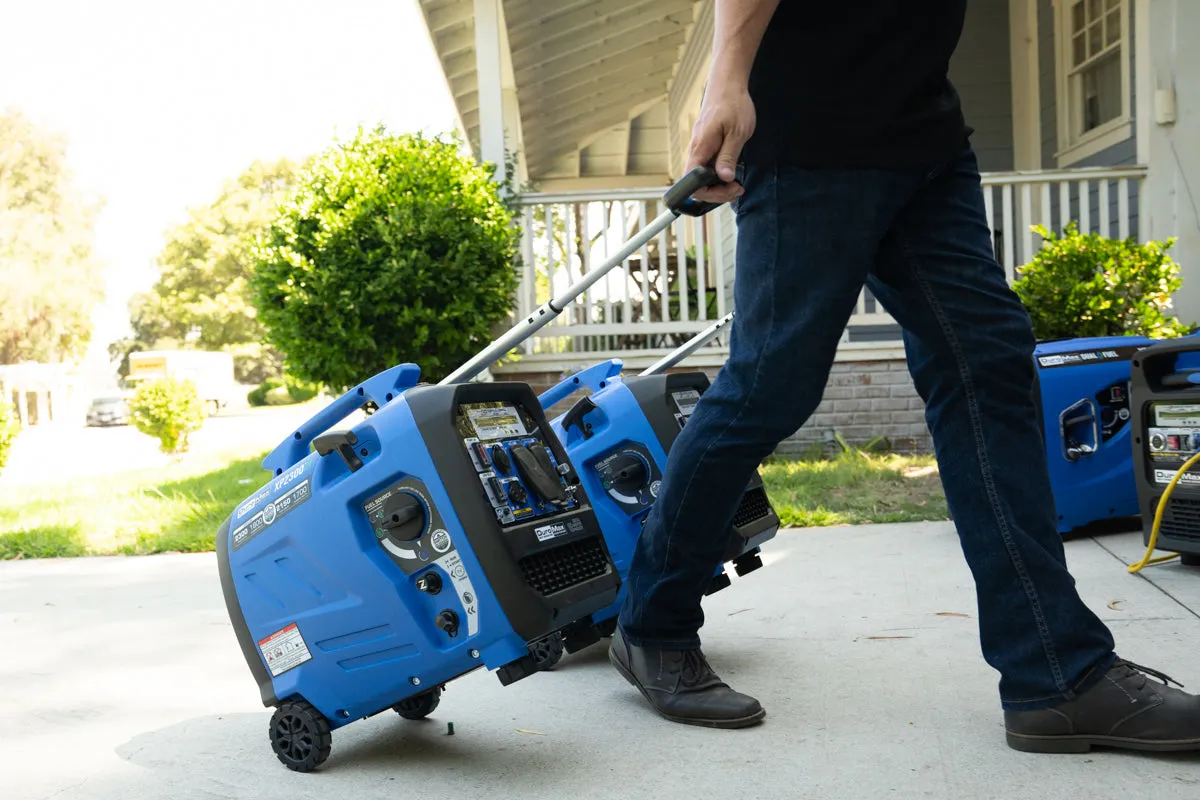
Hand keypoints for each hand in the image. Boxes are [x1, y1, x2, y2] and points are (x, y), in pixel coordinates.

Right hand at [685, 79, 755, 203]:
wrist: (727, 83)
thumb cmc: (733, 104)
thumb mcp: (737, 132)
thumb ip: (728, 156)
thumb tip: (724, 178)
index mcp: (700, 149)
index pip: (693, 185)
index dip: (710, 194)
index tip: (729, 188)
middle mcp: (695, 151)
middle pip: (697, 185)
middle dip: (717, 193)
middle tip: (737, 188)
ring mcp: (699, 149)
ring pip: (702, 178)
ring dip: (718, 185)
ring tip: (736, 183)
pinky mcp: (705, 146)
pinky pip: (706, 168)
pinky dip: (717, 175)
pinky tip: (730, 171)